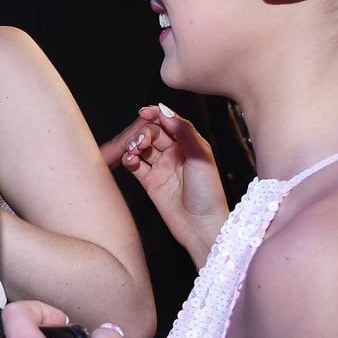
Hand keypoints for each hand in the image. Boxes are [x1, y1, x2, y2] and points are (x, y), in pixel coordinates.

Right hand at [103, 103, 227, 266]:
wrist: (202, 227)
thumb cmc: (209, 193)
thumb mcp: (201, 156)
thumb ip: (184, 131)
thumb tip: (165, 110)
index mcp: (189, 144)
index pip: (168, 121)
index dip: (155, 114)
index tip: (144, 113)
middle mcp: (175, 153)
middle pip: (152, 133)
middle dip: (143, 132)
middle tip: (141, 141)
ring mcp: (161, 167)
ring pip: (141, 147)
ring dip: (134, 144)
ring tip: (134, 150)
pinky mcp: (150, 182)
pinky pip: (135, 165)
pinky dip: (129, 159)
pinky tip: (130, 159)